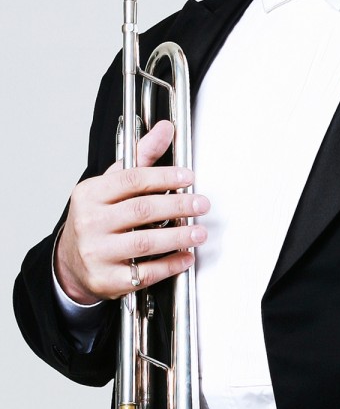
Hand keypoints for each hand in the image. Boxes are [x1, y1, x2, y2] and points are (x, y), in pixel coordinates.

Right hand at [55, 120, 209, 303]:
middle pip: (142, 210)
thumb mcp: (111, 184)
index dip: (164, 177)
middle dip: (178, 206)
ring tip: (199, 232)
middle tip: (201, 204)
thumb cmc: (97, 218)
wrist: (70, 263)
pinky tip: (186, 256)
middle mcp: (90, 223)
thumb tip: (165, 128)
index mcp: (90, 194)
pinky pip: (144, 273)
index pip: (131, 180)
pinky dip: (170, 265)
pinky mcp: (106, 279)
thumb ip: (141, 156)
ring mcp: (96, 253)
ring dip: (178, 237)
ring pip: (144, 242)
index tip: (189, 177)